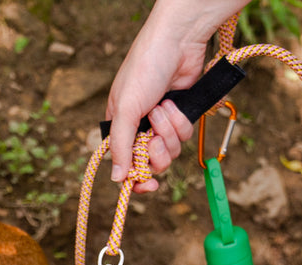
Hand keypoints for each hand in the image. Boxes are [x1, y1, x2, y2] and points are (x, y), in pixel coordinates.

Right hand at [105, 0, 246, 193]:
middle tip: (155, 136)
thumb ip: (121, 146)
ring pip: (170, 150)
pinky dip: (181, 121)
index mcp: (119, 126)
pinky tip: (175, 103)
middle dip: (157, 151)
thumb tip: (117, 179)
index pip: (125, 163)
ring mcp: (162, 122)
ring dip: (169, 131)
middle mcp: (140, 127)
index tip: (147, 185)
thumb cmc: (144, 69)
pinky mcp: (181, 115)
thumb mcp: (125, 110)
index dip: (136, 178)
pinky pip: (184, 135)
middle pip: (151, 162)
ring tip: (164, 108)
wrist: (178, 43)